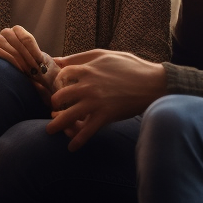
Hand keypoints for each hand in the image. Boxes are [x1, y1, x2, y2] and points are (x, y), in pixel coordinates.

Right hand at [0, 25, 46, 79]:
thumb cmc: (11, 63)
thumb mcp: (25, 58)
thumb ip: (35, 58)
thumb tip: (52, 63)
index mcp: (17, 31)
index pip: (28, 39)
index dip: (35, 52)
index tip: (42, 66)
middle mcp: (6, 32)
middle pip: (21, 45)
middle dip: (31, 60)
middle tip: (38, 74)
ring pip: (12, 51)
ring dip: (22, 63)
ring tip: (29, 75)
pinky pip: (0, 53)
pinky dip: (11, 63)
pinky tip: (17, 72)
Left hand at [46, 49, 166, 149]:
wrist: (153, 83)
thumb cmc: (131, 66)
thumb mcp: (104, 55)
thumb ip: (80, 57)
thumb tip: (57, 59)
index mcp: (87, 69)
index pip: (61, 75)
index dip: (56, 83)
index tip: (57, 88)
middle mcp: (87, 85)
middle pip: (60, 97)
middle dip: (54, 105)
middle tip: (54, 110)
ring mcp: (95, 101)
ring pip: (68, 115)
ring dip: (57, 125)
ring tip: (49, 130)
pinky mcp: (105, 115)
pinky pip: (86, 130)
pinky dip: (78, 141)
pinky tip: (72, 147)